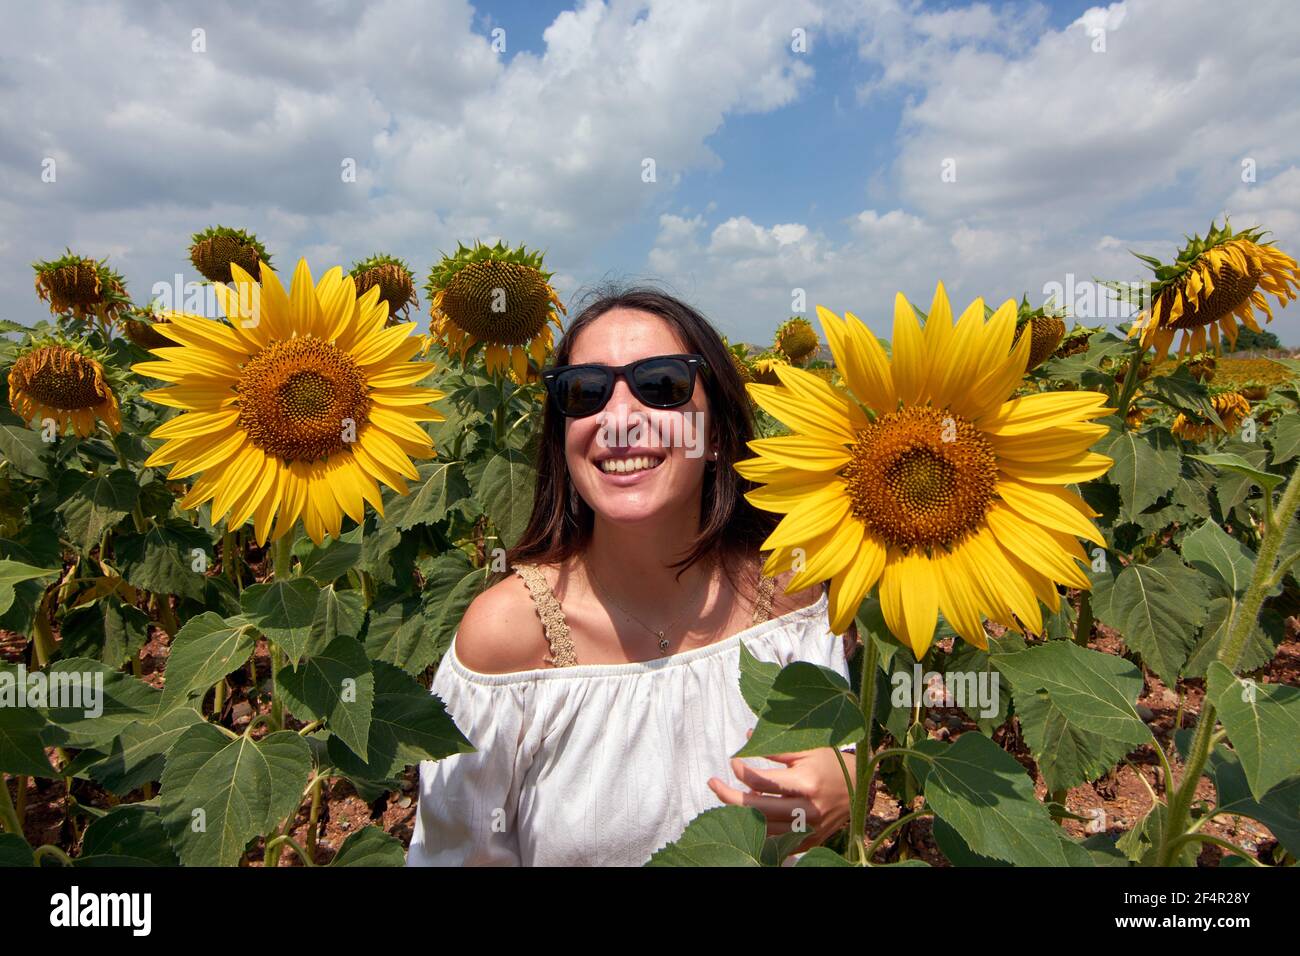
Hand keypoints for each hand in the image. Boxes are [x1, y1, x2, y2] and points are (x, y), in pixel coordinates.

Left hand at [707, 728, 854, 854]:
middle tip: (712, 783)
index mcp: (805, 783)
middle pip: (756, 809)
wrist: (860, 789)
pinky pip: (775, 842)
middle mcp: (805, 810)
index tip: (734, 761)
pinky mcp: (808, 841)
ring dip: (739, 815)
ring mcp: (807, 829)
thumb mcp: (807, 749)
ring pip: (762, 829)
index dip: (741, 770)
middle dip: (728, 796)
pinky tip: (746, 818)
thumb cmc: (831, 763)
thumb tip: (748, 738)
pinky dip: (757, 832)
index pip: (761, 782)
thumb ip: (777, 748)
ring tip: (726, 800)